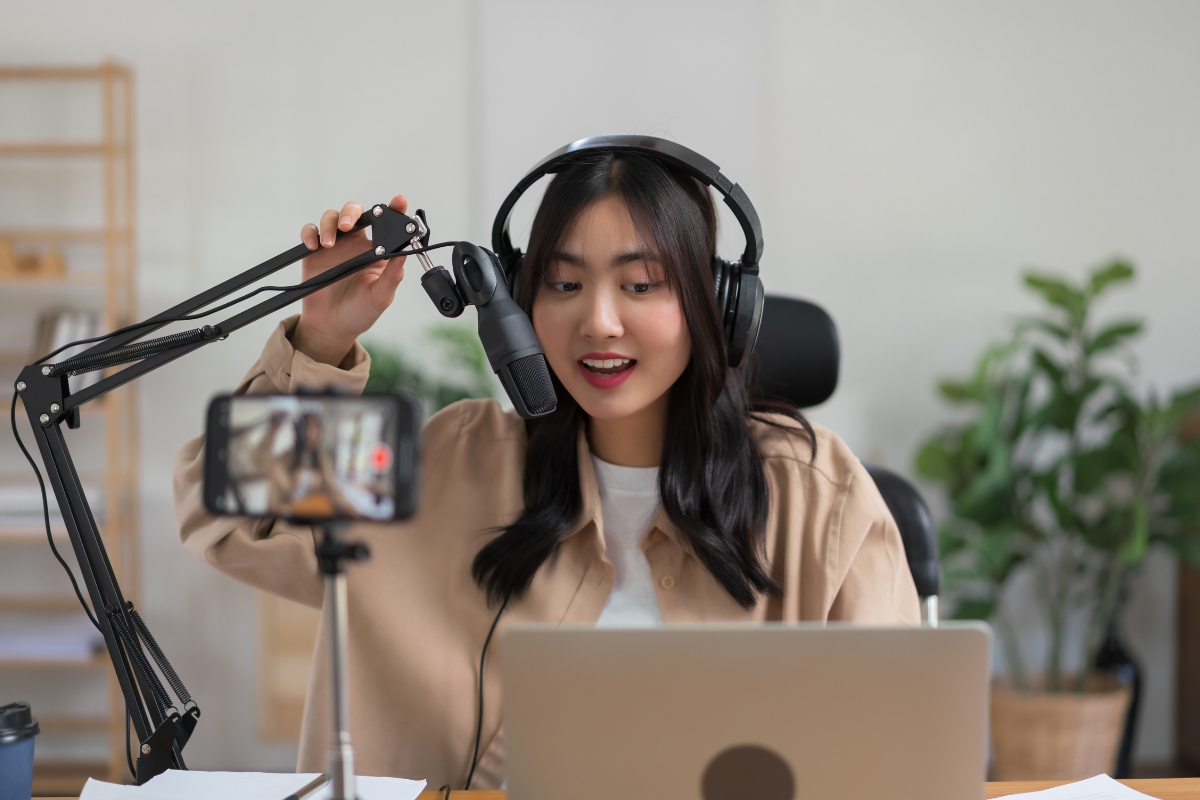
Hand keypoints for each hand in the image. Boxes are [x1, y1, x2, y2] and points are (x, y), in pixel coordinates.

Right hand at [291, 195, 407, 364]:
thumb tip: (405, 255)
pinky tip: (314, 245)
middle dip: (351, 212)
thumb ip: (392, 276)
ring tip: (328, 243)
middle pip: (355, 213)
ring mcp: (335, 246)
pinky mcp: (314, 252)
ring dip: (330, 224)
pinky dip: (310, 233)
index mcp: (376, 251)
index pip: (387, 225)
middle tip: (348, 225)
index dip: (394, 209)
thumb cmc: (360, 312)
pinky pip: (310, 232)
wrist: (331, 327)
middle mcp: (356, 244)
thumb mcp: (381, 297)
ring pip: (331, 217)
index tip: (399, 201)